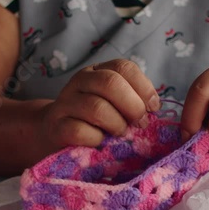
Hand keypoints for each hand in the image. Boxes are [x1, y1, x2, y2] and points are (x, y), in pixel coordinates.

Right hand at [39, 59, 160, 151]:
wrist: (55, 133)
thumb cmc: (94, 119)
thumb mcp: (114, 104)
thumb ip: (132, 100)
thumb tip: (153, 109)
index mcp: (98, 71)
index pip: (124, 67)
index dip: (144, 88)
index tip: (153, 108)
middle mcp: (80, 81)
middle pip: (110, 83)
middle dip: (133, 106)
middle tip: (140, 124)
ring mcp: (65, 102)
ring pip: (96, 108)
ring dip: (116, 124)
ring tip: (120, 133)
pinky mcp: (56, 126)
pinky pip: (80, 130)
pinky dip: (96, 139)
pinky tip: (99, 142)